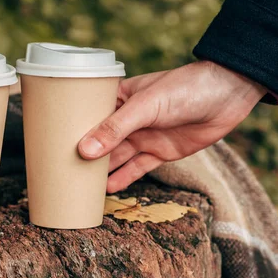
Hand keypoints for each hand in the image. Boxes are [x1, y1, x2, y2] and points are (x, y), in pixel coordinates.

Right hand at [78, 61, 266, 192]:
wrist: (227, 96)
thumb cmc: (184, 88)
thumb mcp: (145, 106)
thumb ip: (115, 129)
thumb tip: (84, 152)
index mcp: (119, 98)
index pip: (89, 115)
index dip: (71, 128)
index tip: (50, 144)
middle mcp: (129, 119)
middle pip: (101, 140)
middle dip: (84, 155)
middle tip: (61, 172)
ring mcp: (144, 136)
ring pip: (117, 157)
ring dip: (101, 171)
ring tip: (79, 186)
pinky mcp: (161, 152)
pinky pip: (138, 168)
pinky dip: (124, 178)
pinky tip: (108, 189)